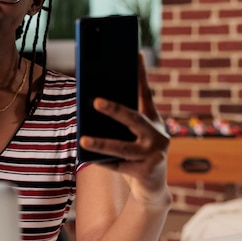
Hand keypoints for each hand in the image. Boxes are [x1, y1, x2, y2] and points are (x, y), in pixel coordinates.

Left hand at [80, 52, 169, 205]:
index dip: (141, 74)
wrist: (152, 186)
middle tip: (95, 101)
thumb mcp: (135, 134)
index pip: (146, 94)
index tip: (133, 53)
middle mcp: (158, 135)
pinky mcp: (145, 172)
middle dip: (115, 109)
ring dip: (102, 143)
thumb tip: (94, 99)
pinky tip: (86, 156)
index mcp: (154, 121)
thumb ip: (122, 119)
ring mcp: (154, 155)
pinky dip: (101, 161)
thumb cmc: (138, 154)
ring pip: (123, 147)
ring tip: (83, 139)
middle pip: (134, 119)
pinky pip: (117, 165)